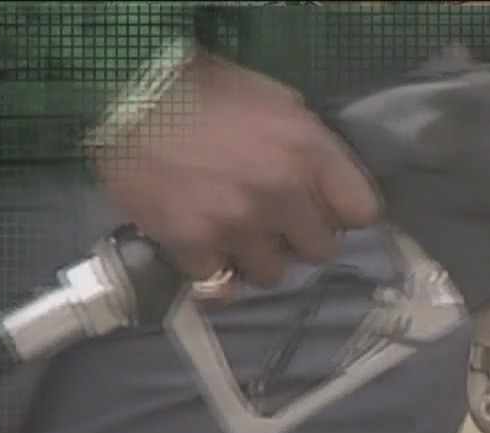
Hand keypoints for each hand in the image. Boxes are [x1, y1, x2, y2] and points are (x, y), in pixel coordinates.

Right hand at [90, 51, 380, 288]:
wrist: (127, 92)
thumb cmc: (207, 90)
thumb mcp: (279, 104)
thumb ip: (310, 151)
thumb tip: (329, 193)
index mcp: (310, 151)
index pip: (362, 212)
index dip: (342, 215)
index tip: (324, 212)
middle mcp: (282, 193)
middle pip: (320, 251)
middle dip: (299, 238)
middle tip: (274, 222)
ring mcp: (237, 223)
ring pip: (272, 274)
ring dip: (255, 259)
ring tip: (232, 234)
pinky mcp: (193, 245)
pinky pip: (219, 285)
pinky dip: (212, 273)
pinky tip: (202, 249)